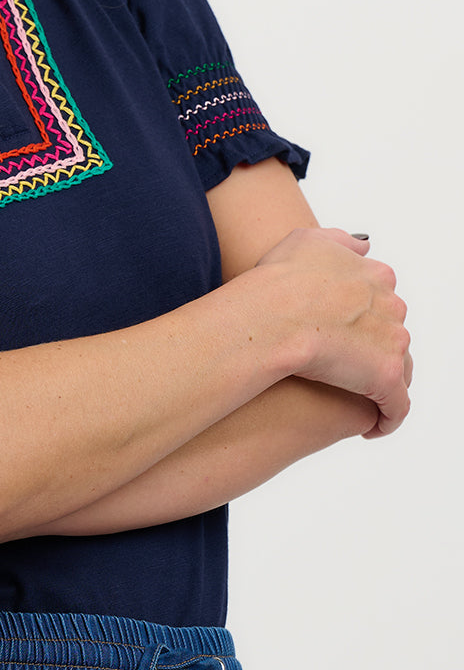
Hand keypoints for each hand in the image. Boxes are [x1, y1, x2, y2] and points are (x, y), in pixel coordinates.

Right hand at [257, 228, 410, 435]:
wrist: (273, 315)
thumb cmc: (278, 279)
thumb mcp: (307, 239)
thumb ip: (339, 241)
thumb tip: (362, 248)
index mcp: (376, 275)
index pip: (381, 302)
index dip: (361, 321)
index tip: (343, 334)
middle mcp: (391, 306)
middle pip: (392, 335)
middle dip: (372, 351)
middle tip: (345, 369)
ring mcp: (392, 342)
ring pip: (397, 370)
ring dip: (380, 385)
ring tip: (357, 399)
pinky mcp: (386, 378)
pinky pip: (396, 406)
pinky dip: (388, 418)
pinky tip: (370, 429)